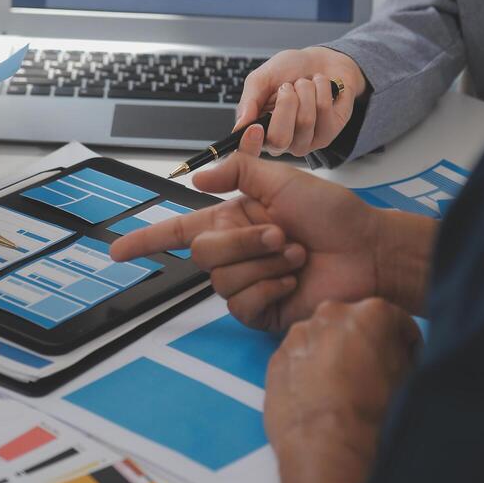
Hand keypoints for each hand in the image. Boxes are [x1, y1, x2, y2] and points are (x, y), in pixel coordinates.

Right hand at [112, 150, 383, 332]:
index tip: (115, 250)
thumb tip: (195, 180)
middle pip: (204, 254)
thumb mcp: (282, 178)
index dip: (146, 239)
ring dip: (265, 263)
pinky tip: (293, 280)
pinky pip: (243, 305)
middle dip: (244, 242)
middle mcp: (238, 252)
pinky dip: (270, 288)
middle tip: (283, 235)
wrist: (368, 251)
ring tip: (297, 255)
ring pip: (222, 280)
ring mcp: (250, 283)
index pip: (180, 231)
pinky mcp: (263, 311)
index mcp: (235, 220)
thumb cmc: (333, 214)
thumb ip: (236, 171)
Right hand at [235, 46, 365, 156]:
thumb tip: (240, 125)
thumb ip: (249, 100)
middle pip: (279, 139)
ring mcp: (304, 142)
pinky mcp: (326, 136)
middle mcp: (280, 143)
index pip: (249, 151)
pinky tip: (320, 86)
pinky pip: (324, 112)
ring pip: (305, 120)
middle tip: (287, 87)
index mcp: (258, 131)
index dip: (250, 143)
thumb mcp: (262, 78)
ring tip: (304, 83)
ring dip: (306, 90)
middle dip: (286, 102)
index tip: (256, 127)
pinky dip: (322, 88)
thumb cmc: (288, 71)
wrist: (319, 61)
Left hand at [266, 299, 420, 482]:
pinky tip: (314, 407)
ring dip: (326, 362)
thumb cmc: (370, 437)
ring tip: (339, 400)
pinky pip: (292, 365)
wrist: (328, 470)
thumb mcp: (405, 389)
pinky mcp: (270, 370)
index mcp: (366, 319)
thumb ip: (400, 359)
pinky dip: (302, 379)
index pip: (386, 316)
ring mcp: (293, 345)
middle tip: (368, 383)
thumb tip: (401, 358)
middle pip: (346, 323)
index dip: (394, 344)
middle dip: (358, 349)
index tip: (395, 361)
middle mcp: (324, 322)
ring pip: (315, 342)